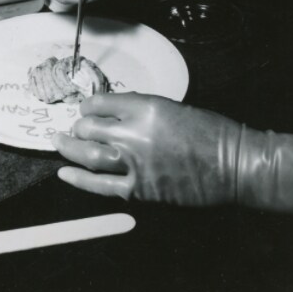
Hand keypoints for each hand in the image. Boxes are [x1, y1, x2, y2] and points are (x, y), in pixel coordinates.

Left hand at [53, 93, 292, 215]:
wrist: (234, 164)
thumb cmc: (210, 131)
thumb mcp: (173, 107)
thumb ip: (141, 109)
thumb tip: (113, 113)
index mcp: (146, 107)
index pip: (101, 103)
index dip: (88, 106)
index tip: (86, 109)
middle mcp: (134, 133)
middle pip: (90, 127)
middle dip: (78, 126)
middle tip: (73, 128)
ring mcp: (134, 162)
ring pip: (88, 154)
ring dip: (69, 147)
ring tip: (58, 142)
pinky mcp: (138, 188)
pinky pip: (100, 185)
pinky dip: (79, 180)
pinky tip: (64, 173)